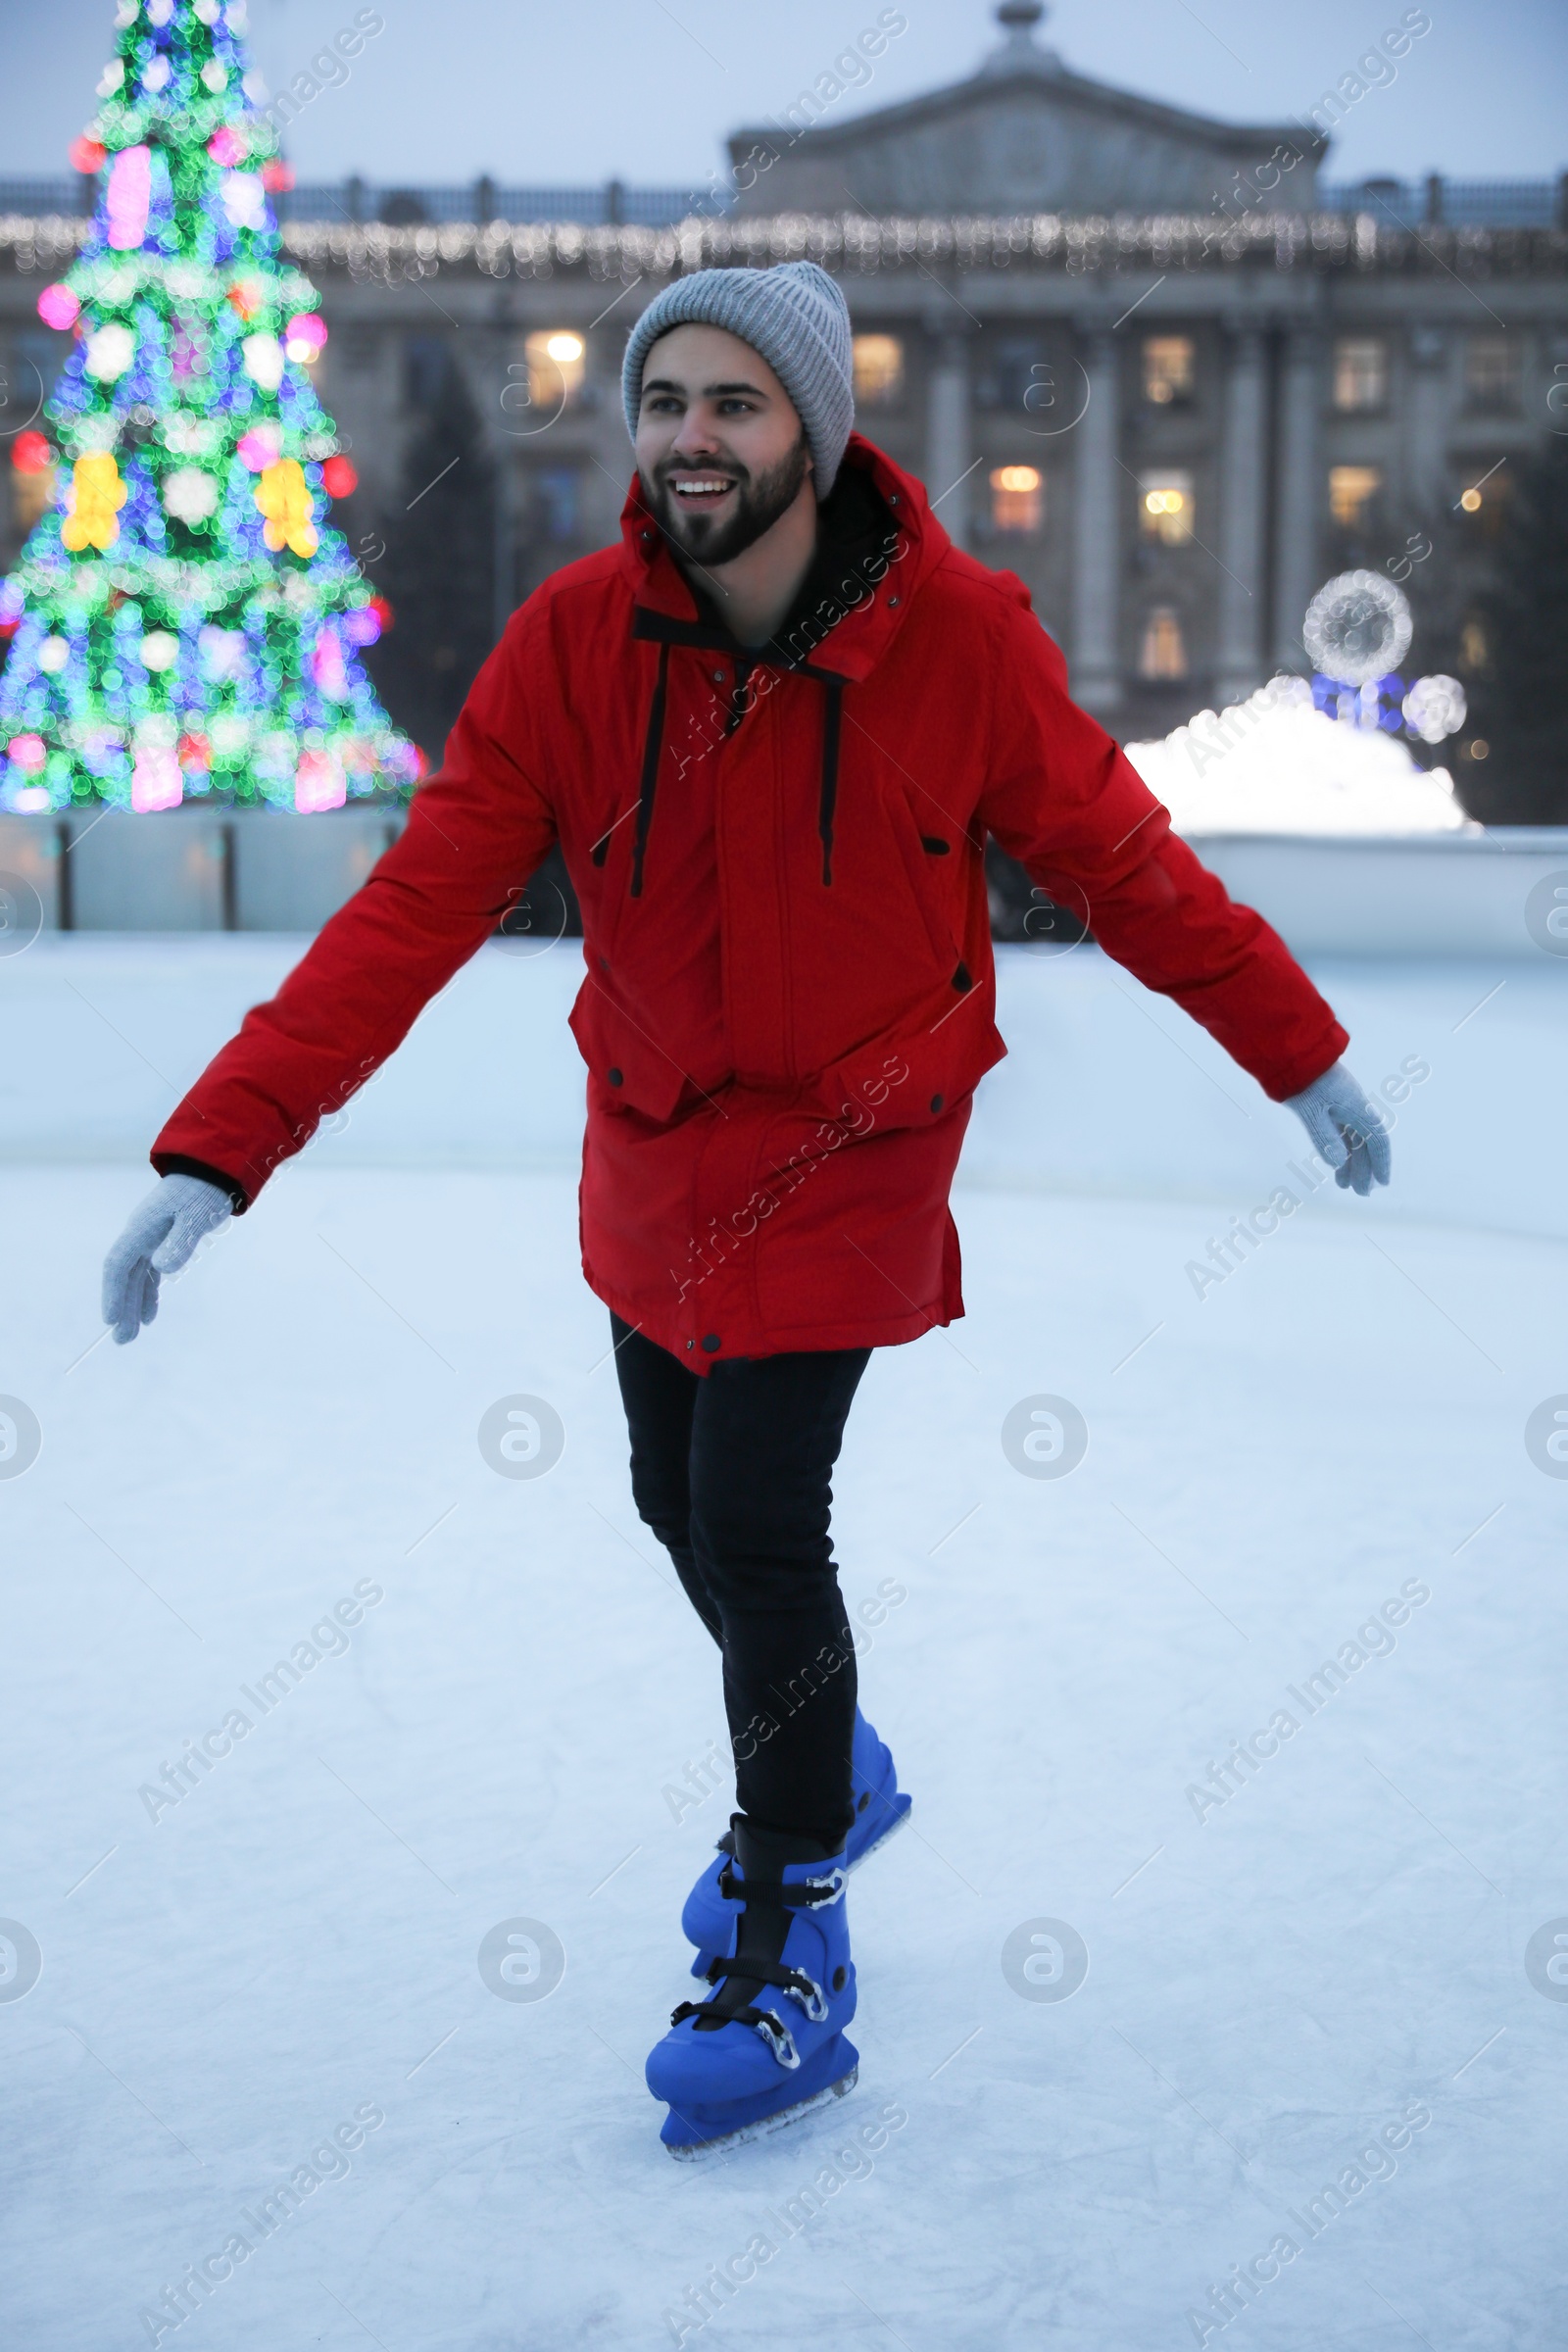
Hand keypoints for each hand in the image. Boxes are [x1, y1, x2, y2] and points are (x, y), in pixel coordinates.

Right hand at [102, 1174, 232, 1344]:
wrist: (211, 1170)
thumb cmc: (204, 1191)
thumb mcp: (195, 1217)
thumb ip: (179, 1242)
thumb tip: (160, 1268)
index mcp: (142, 1228)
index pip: (119, 1265)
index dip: (113, 1292)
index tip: (110, 1319)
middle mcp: (140, 1235)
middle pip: (125, 1276)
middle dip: (122, 1308)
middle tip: (122, 1340)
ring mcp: (150, 1238)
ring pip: (136, 1277)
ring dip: (133, 1304)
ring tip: (132, 1334)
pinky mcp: (162, 1240)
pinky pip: (149, 1271)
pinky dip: (148, 1292)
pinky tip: (149, 1313)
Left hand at [1285, 1061, 1391, 1196]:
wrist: (1291, 1055)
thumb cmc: (1304, 1081)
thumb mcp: (1311, 1112)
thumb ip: (1324, 1137)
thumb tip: (1337, 1162)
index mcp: (1357, 1108)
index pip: (1377, 1139)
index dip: (1381, 1162)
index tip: (1382, 1182)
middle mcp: (1355, 1107)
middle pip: (1365, 1143)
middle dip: (1364, 1168)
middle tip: (1359, 1192)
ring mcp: (1343, 1105)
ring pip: (1353, 1138)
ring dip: (1351, 1161)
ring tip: (1344, 1184)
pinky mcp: (1330, 1104)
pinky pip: (1342, 1131)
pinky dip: (1340, 1149)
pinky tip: (1336, 1163)